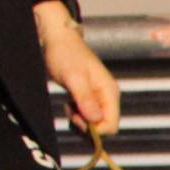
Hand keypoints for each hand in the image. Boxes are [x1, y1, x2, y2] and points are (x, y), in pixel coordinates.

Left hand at [35, 0, 120, 137]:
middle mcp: (107, 96)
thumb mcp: (73, 77)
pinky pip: (86, 116)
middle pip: (103, 126)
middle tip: (71, 112)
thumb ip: (85, 98)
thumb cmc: (65, 54)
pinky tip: (68, 104)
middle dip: (87, 126)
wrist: (57, 40)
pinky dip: (76, 115)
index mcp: (109, 91)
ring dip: (80, 121)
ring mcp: (98, 97)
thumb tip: (95, 120)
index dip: (95, 130)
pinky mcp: (88, 98)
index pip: (111, 125)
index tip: (78, 119)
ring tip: (69, 106)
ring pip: (94, 123)